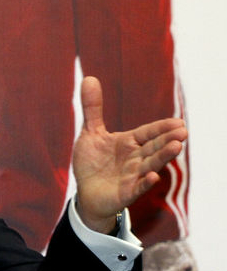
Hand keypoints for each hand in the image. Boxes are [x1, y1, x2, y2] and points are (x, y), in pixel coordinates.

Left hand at [72, 76, 186, 232]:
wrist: (86, 192)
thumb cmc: (93, 162)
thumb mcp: (91, 133)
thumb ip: (93, 108)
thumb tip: (89, 78)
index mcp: (129, 143)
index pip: (148, 133)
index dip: (161, 128)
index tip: (178, 122)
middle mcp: (135, 158)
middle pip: (153, 148)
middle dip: (167, 140)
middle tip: (183, 132)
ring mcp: (132, 176)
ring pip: (150, 165)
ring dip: (163, 157)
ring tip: (176, 147)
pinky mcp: (126, 192)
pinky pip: (137, 187)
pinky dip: (145, 183)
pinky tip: (153, 177)